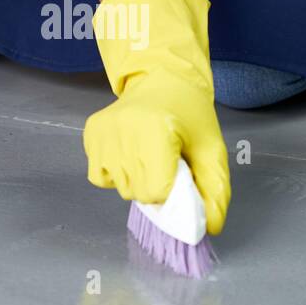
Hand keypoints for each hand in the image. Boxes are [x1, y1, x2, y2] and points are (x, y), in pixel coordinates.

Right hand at [83, 0, 230, 234]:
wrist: (161, 78)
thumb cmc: (189, 113)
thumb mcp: (211, 148)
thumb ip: (214, 188)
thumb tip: (211, 226)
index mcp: (154, 131)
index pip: (155, 192)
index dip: (171, 190)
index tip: (179, 171)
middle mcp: (122, 132)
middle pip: (137, 192)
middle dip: (154, 186)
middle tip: (166, 161)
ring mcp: (102, 134)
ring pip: (119, 187)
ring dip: (136, 180)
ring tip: (148, 155)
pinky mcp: (90, 134)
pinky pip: (100, 176)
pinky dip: (116, 174)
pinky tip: (130, 154)